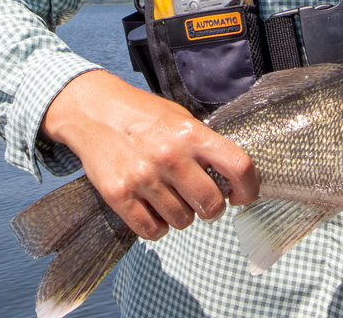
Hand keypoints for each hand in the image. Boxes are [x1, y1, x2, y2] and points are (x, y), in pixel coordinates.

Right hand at [40, 70, 259, 240]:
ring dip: (181, 215)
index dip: (249, 188)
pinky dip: (157, 227)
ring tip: (170, 198)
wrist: (93, 111)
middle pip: (212, 205)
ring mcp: (143, 178)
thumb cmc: (141, 114)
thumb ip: (204, 144)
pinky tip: (153, 210)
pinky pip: (152, 231)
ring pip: (183, 221)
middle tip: (201, 199)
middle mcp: (170, 156)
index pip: (239, 166)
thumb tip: (231, 176)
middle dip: (212, 208)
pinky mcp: (119, 195)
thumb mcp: (179, 118)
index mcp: (191, 134)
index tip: (241, 195)